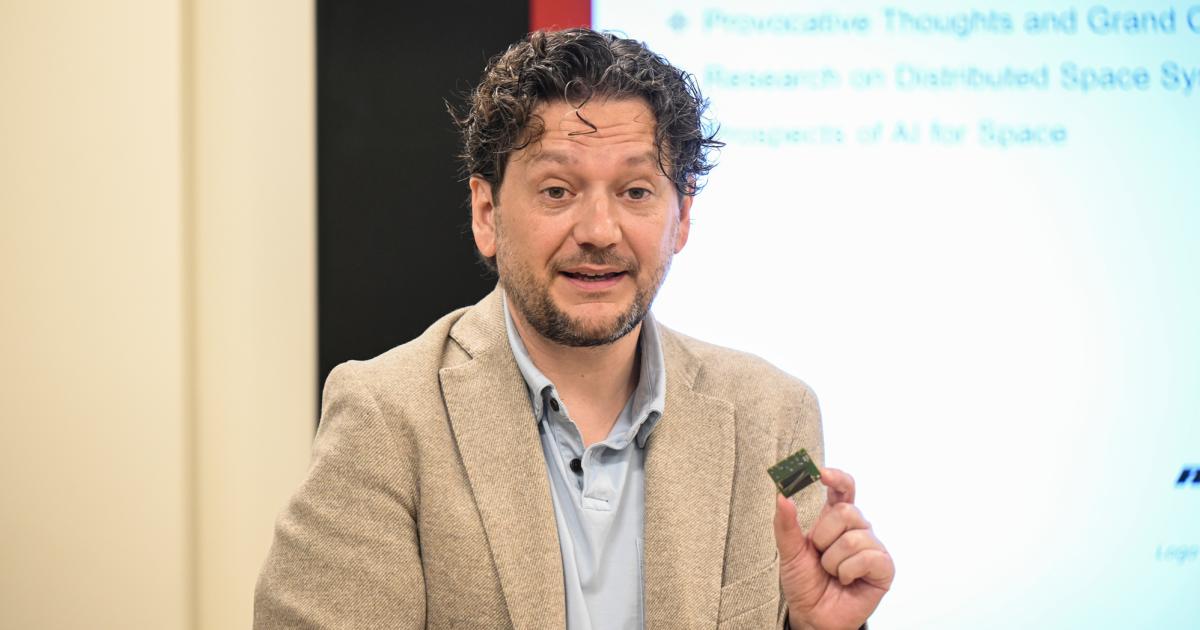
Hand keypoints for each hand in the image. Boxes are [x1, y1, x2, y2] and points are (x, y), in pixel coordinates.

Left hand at [773, 468, 893, 629]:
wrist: (813, 615)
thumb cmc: (805, 583)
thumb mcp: (788, 552)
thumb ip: (785, 525)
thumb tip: (781, 495)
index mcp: (835, 520)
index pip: (844, 489)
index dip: (837, 478)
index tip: (821, 473)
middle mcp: (857, 529)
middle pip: (846, 512)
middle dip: (824, 536)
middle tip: (819, 554)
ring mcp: (872, 547)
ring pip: (854, 537)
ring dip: (833, 560)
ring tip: (832, 573)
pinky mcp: (883, 567)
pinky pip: (867, 557)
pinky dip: (848, 571)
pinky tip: (846, 580)